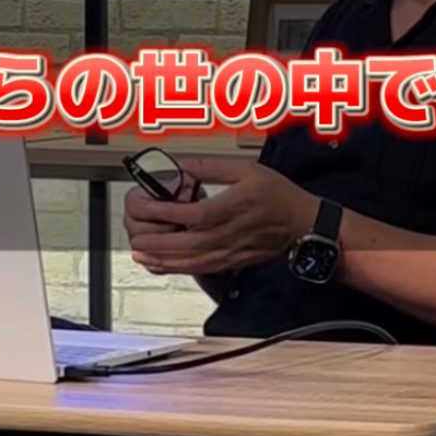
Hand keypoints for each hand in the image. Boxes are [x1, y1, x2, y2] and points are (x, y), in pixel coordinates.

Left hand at [123, 158, 318, 275]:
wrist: (301, 223)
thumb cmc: (276, 194)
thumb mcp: (246, 169)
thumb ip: (211, 168)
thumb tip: (182, 166)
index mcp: (231, 207)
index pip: (193, 214)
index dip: (166, 212)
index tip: (145, 206)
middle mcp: (228, 233)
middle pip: (186, 242)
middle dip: (156, 241)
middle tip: (134, 235)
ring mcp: (229, 251)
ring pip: (190, 260)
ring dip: (162, 258)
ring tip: (140, 253)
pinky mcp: (231, 261)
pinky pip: (200, 269)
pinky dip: (177, 269)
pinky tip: (162, 265)